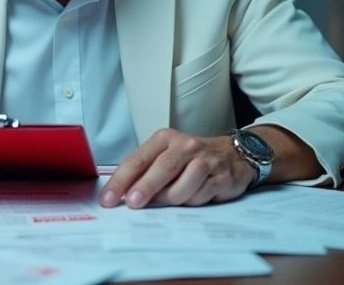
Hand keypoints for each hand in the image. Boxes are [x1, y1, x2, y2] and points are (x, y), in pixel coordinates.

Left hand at [99, 128, 252, 207]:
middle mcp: (185, 146)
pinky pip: (202, 195)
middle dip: (145, 187)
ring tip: (168, 201)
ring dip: (171, 199)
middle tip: (133, 203)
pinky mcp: (222, 177)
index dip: (121, 181)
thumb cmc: (192, 159)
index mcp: (165, 140)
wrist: (234, 154)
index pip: (137, 160)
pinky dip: (192, 202)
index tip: (108, 199)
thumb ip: (145, 173)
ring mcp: (206, 160)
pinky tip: (191, 198)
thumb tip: (122, 196)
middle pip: (162, 168)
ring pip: (183, 186)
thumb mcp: (165, 156)